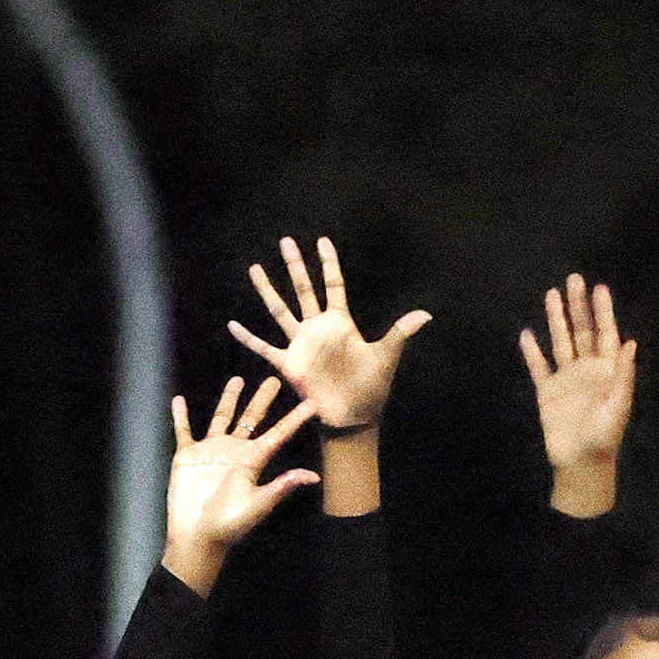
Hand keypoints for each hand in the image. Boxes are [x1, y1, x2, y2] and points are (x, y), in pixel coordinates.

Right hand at [161, 379, 319, 594]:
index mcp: (253, 462)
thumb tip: (313, 477)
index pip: (277, 434)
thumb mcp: (259, 505)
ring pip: (222, 418)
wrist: (198, 536)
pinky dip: (180, 416)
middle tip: (274, 379)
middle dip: (262, 400)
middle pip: (251, 419)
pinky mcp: (188, 457)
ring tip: (237, 380)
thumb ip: (282, 487)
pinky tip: (178, 400)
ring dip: (228, 399)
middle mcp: (234, 452)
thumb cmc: (230, 525)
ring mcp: (211, 452)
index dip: (294, 419)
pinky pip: (184, 431)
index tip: (311, 403)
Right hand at [228, 235, 428, 431]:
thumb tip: (426, 314)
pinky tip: (232, 325)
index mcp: (341, 323)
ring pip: (280, 311)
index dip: (329, 263)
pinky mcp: (289, 365)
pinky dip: (248, 338)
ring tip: (254, 268)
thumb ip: (400, 333)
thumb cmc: (371, 388)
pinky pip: (264, 348)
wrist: (354, 418)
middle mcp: (318, 329)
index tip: (322, 240)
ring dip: (267, 291)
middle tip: (285, 241)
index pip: (333, 285)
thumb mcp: (386, 357)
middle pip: (303, 289)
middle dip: (295, 266)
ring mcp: (301, 345)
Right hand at [520, 275, 635, 514]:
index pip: (606, 335)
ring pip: (561, 342)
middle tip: (574, 279)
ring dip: (557, 320)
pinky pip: (539, 368)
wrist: (581, 465)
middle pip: (583, 331)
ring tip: (551, 294)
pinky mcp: (548, 393)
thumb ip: (623, 375)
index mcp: (608, 372)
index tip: (599, 288)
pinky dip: (532, 352)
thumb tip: (630, 343)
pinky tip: (527, 334)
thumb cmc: (604, 438)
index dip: (603, 312)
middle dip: (579, 306)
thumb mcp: (618, 407)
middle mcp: (587, 371)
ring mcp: (567, 380)